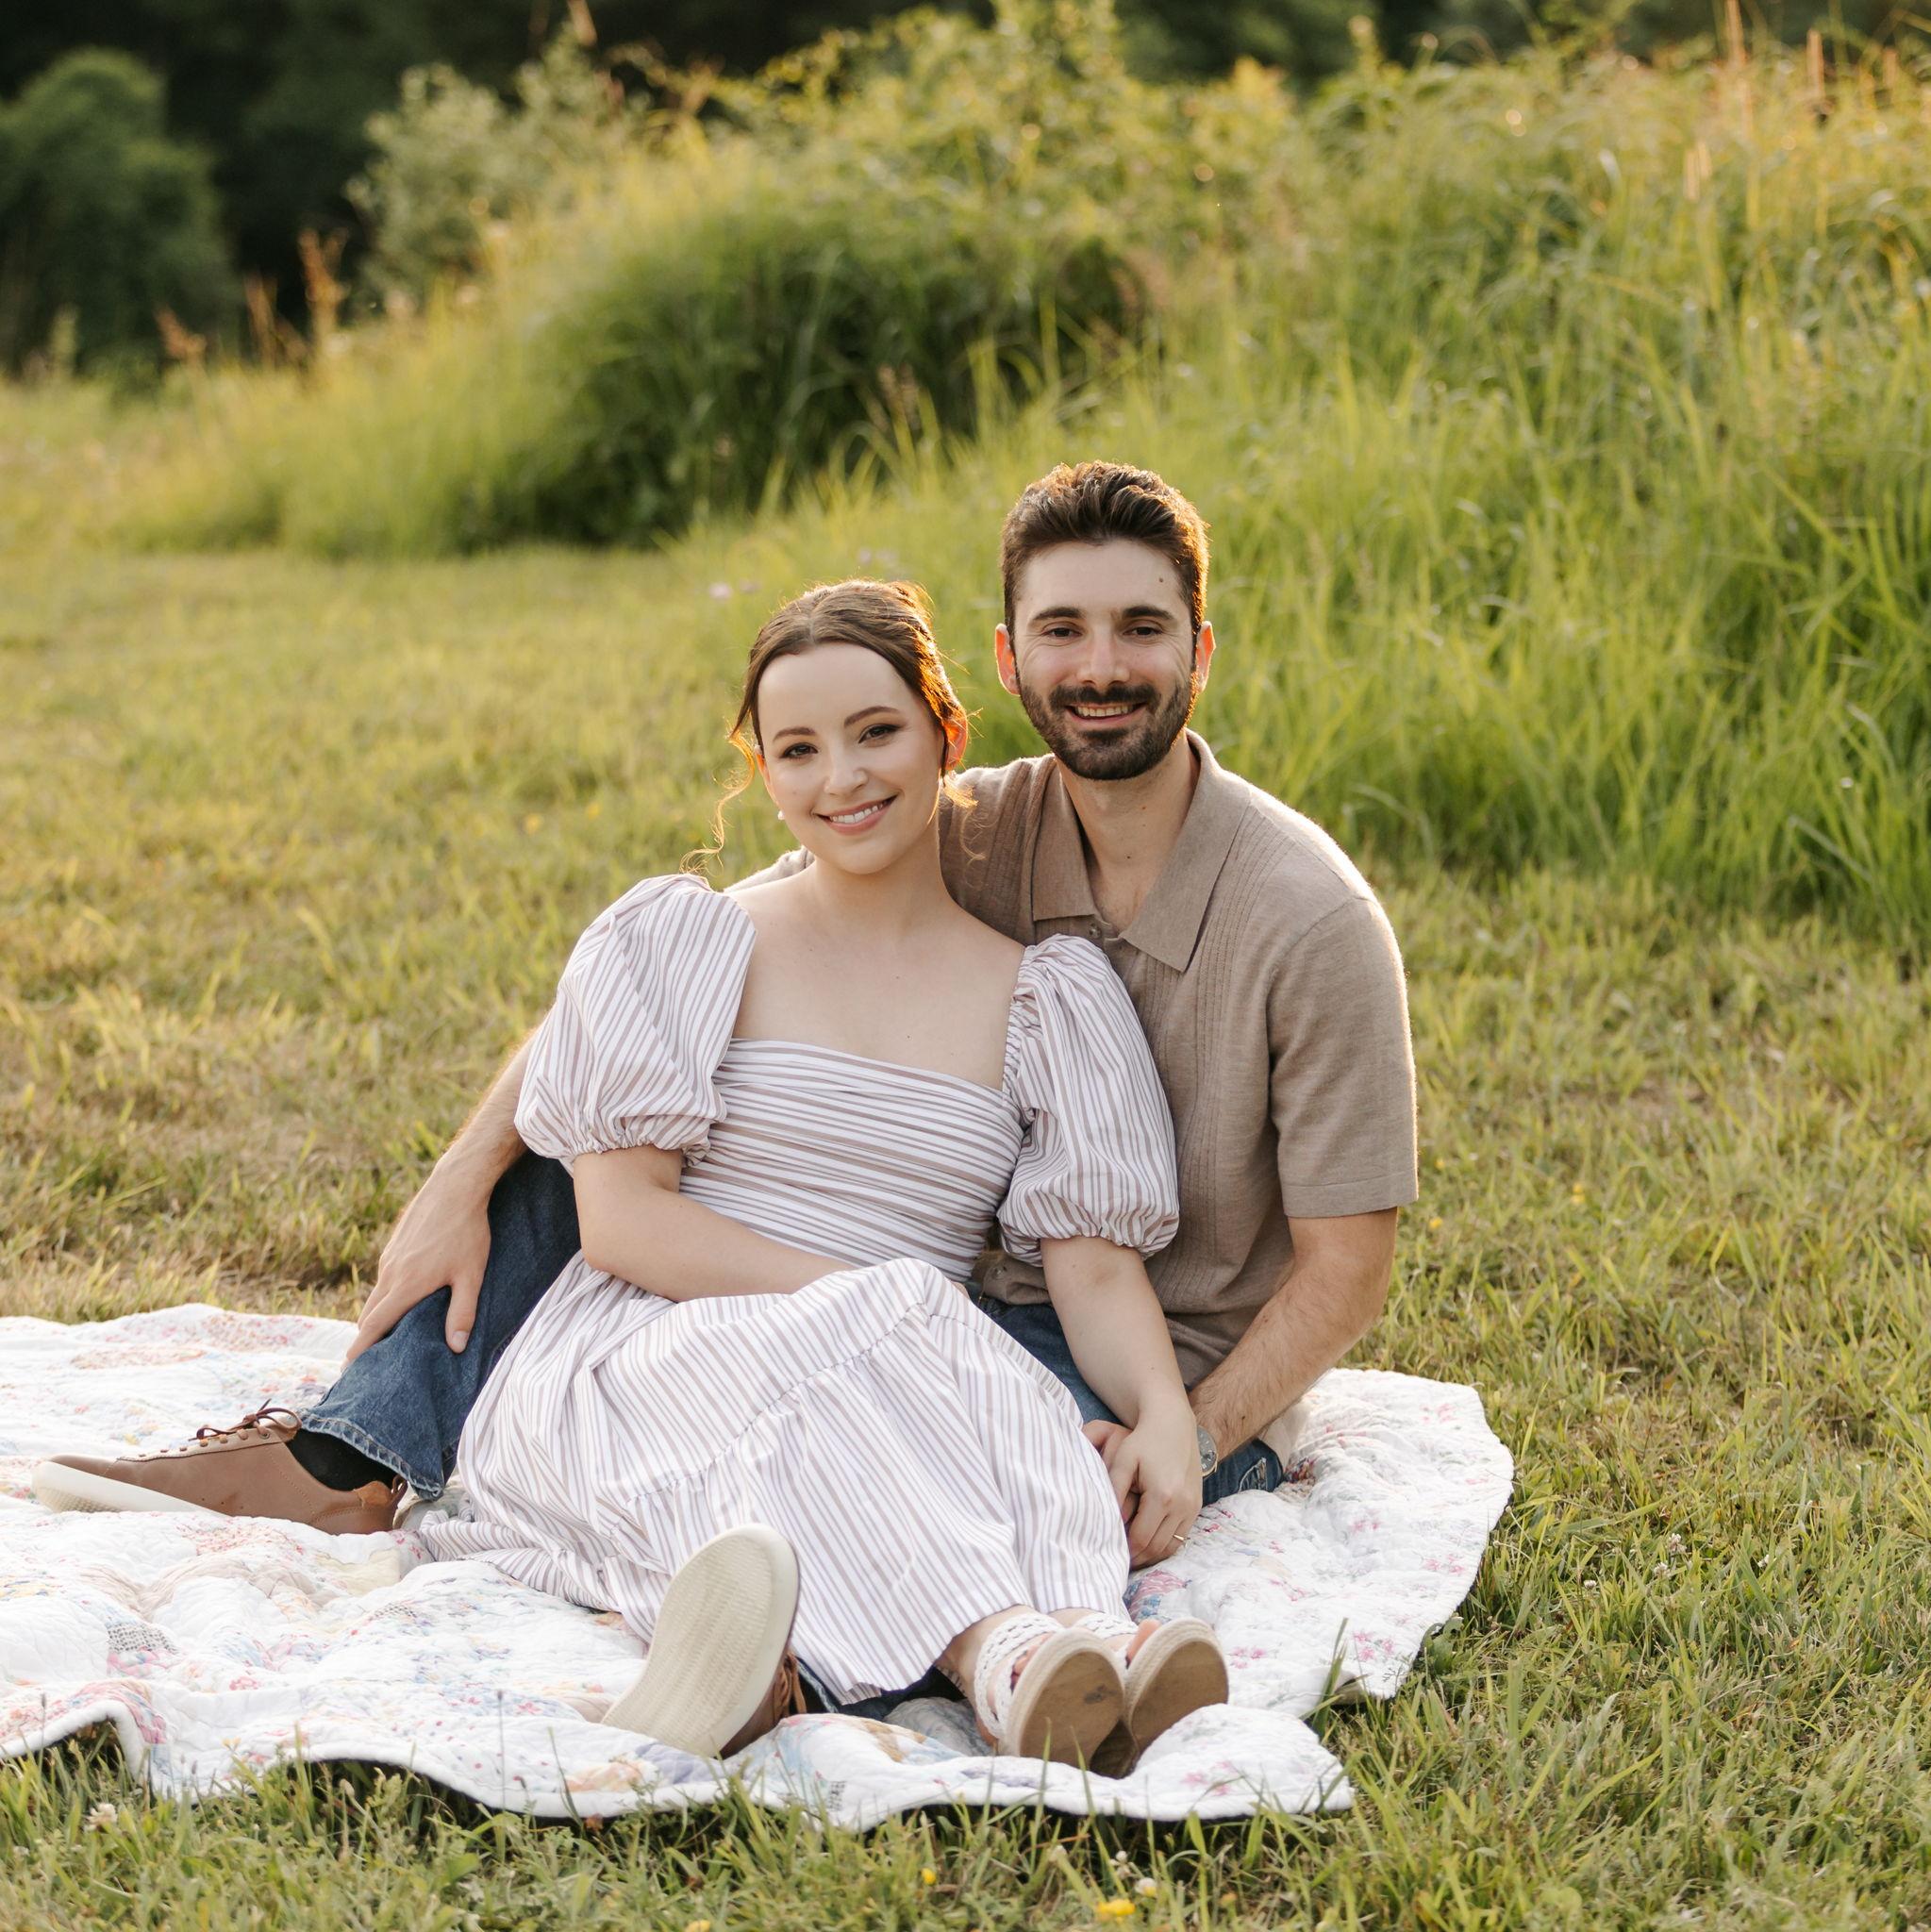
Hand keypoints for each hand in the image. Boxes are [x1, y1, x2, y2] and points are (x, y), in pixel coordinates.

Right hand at [344, 1167, 491, 1363]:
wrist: (456, 1186)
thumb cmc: (467, 1232)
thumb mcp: (471, 1275)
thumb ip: (463, 1312)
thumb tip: (455, 1347)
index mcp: (405, 1286)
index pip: (374, 1326)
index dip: (359, 1350)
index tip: (347, 1370)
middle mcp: (390, 1273)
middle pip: (370, 1314)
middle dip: (367, 1338)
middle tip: (369, 1360)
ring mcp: (390, 1257)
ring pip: (376, 1294)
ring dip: (378, 1315)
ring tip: (389, 1333)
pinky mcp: (394, 1245)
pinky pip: (384, 1277)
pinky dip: (387, 1294)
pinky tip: (404, 1298)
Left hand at [1084, 1410, 1200, 1566]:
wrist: (1173, 1424)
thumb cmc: (1143, 1440)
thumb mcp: (1123, 1460)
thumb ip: (1114, 1490)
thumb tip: (1109, 1521)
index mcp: (1162, 1495)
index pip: (1142, 1538)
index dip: (1126, 1551)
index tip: (1111, 1554)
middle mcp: (1181, 1505)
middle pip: (1157, 1547)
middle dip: (1138, 1558)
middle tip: (1119, 1561)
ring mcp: (1192, 1506)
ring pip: (1171, 1546)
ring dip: (1152, 1555)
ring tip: (1132, 1556)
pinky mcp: (1197, 1505)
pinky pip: (1181, 1536)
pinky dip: (1165, 1544)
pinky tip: (1148, 1543)